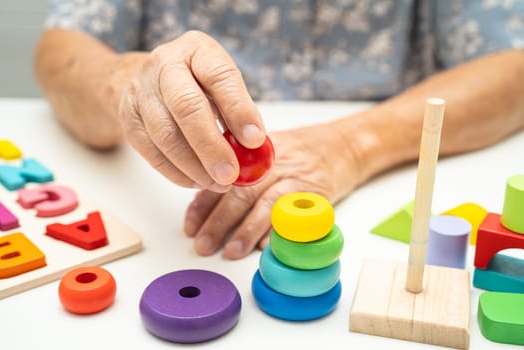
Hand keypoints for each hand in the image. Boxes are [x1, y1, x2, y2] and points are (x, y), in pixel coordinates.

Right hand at [118, 31, 266, 191]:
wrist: (145, 80)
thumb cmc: (196, 84)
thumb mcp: (221, 85)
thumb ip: (238, 112)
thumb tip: (257, 151)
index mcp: (198, 50)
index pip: (220, 77)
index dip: (239, 110)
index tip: (255, 140)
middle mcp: (165, 64)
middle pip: (186, 106)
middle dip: (211, 146)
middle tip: (231, 174)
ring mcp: (141, 90)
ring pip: (166, 134)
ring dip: (194, 167)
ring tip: (218, 183)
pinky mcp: (128, 118)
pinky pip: (151, 152)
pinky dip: (176, 173)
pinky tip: (196, 181)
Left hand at [184, 122, 363, 258]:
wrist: (344, 145)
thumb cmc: (299, 151)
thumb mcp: (266, 149)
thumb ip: (239, 170)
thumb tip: (205, 198)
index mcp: (253, 152)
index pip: (221, 179)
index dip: (203, 203)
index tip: (190, 226)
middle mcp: (272, 164)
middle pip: (240, 193)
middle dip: (218, 221)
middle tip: (202, 245)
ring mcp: (294, 178)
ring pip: (265, 204)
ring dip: (246, 230)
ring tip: (231, 251)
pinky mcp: (316, 193)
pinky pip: (295, 214)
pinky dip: (280, 231)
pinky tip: (266, 246)